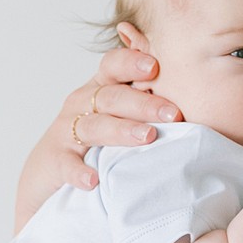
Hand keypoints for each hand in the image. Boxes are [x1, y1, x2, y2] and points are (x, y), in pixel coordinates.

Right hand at [15, 26, 182, 227]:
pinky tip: (93, 180)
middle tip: (172, 113)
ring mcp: (66, 132)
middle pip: (111, 97)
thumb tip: (194, 84)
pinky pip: (67, 164)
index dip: (132, 62)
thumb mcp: (118, 113)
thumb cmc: (96, 139)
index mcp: (100, 88)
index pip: (113, 65)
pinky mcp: (55, 162)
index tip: (156, 66)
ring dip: (121, 131)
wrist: (48, 173)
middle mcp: (82, 104)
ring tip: (147, 137)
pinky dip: (79, 172)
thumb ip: (146, 97)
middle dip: (143, 104)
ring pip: (94, 127)